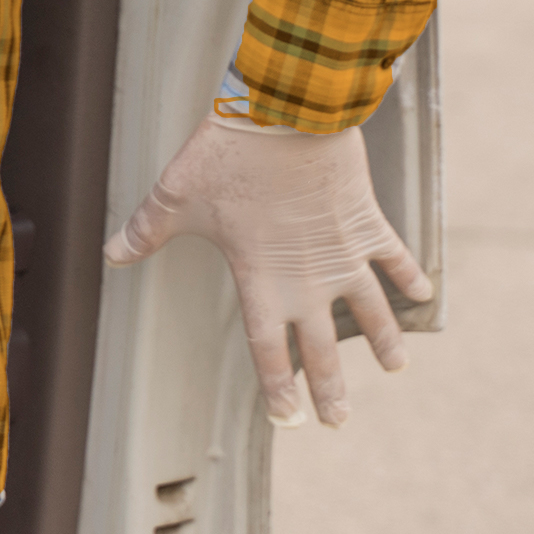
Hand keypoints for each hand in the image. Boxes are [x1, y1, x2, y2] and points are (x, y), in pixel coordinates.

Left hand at [104, 116, 430, 427]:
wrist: (286, 114)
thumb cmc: (227, 156)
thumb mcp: (175, 197)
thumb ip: (145, 231)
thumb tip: (109, 255)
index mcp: (260, 281)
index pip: (268, 350)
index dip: (278, 388)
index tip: (290, 419)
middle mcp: (307, 278)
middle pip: (321, 348)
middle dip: (331, 388)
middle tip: (340, 420)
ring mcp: (342, 252)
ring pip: (369, 310)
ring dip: (383, 340)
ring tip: (395, 368)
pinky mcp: (366, 220)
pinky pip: (393, 255)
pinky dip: (409, 274)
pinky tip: (424, 293)